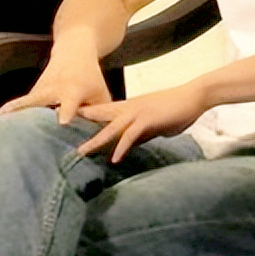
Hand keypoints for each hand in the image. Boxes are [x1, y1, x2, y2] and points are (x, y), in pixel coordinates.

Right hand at [0, 44, 110, 123]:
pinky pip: (24, 106)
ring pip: (26, 103)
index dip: (67, 112)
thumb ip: (100, 116)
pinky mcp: (33, 92)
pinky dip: (15, 114)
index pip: (70, 102)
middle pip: (36, 99)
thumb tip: (100, 141)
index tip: (62, 122)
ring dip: (14, 111)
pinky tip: (2, 125)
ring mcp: (40, 89)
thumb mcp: (101, 94)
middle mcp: (53, 88)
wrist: (73, 51)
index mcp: (73, 90)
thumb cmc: (91, 78)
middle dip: (24, 106)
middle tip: (9, 116)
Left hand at [77, 83, 206, 162]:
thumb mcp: (154, 124)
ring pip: (111, 127)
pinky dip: (122, 146)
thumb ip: (140, 134)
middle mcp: (130, 107)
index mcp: (130, 107)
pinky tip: (115, 158)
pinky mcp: (148, 119)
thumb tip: (128, 146)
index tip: (70, 121)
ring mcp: (138, 112)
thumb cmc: (177, 109)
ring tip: (81, 152)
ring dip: (95, 140)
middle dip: (81, 124)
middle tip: (59, 128)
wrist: (195, 96)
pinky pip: (131, 135)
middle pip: (100, 116)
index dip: (87, 116)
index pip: (103, 111)